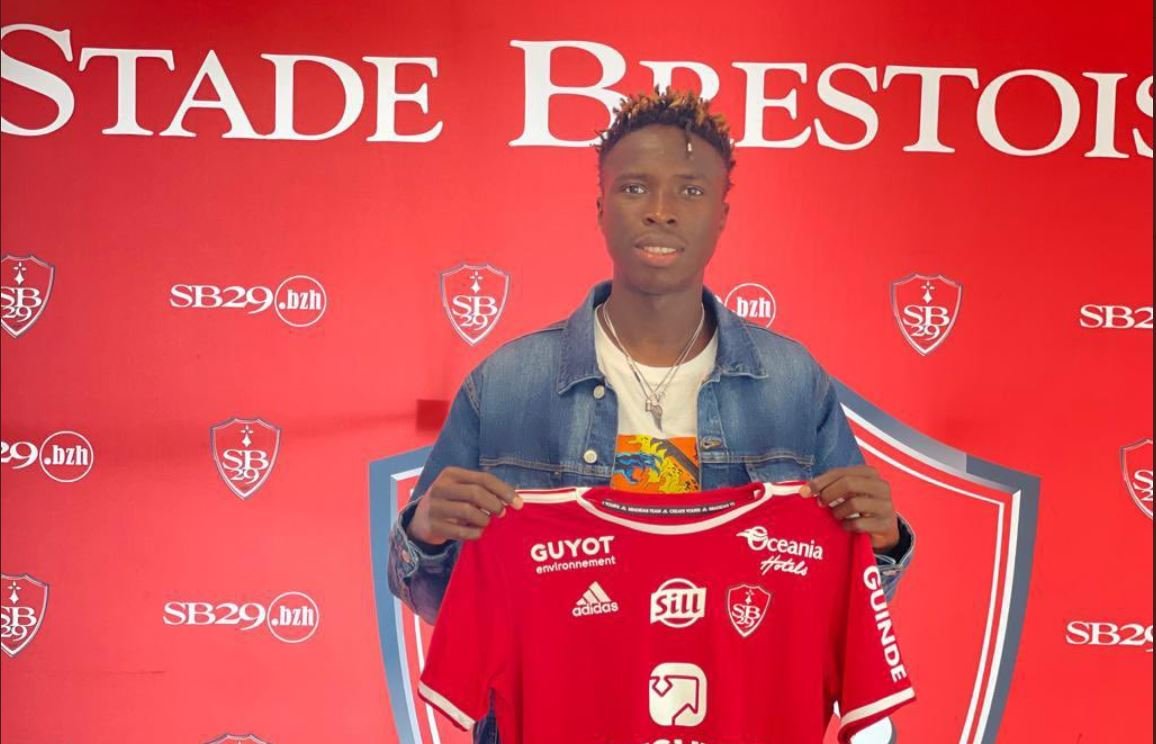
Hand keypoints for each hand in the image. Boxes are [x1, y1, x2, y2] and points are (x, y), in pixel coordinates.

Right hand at [407, 467, 522, 545]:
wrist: (421, 520)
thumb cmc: (451, 502)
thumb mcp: (462, 489)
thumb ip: (483, 490)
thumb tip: (513, 499)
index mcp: (451, 474)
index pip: (483, 478)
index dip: (504, 491)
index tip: (518, 504)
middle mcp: (440, 487)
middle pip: (476, 493)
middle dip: (494, 505)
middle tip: (501, 514)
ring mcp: (435, 506)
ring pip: (469, 512)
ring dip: (484, 520)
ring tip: (486, 522)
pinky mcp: (433, 525)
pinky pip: (461, 532)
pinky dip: (475, 533)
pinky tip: (477, 532)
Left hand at [801, 466, 899, 551]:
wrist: (884, 529)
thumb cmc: (861, 506)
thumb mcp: (849, 492)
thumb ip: (831, 486)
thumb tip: (805, 490)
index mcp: (869, 474)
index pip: (841, 472)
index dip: (821, 481)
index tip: (805, 491)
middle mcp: (881, 486)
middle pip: (848, 483)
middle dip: (829, 493)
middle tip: (820, 504)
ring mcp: (886, 505)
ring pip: (854, 503)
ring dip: (838, 512)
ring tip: (836, 515)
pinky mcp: (885, 524)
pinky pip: (859, 523)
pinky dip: (847, 526)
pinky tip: (845, 526)